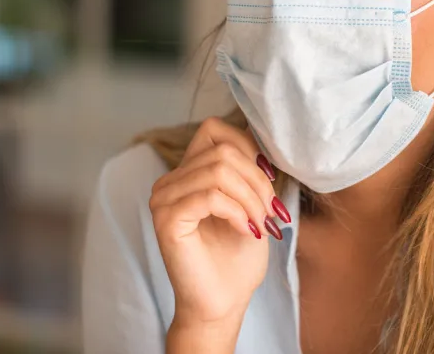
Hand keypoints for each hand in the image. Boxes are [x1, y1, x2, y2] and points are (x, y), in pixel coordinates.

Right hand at [149, 117, 289, 350]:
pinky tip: (245, 231)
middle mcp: (169, 182)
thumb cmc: (236, 258)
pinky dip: (237, 211)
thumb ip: (248, 172)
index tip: (268, 185)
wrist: (223, 303)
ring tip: (259, 223)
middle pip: (222, 151)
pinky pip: (209, 196)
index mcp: (186, 174)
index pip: (214, 130)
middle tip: (269, 213)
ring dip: (251, 198)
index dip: (248, 149)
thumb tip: (261, 143)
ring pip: (218, 171)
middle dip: (257, 180)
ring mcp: (163, 200)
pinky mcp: (167, 220)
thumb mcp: (250, 204)